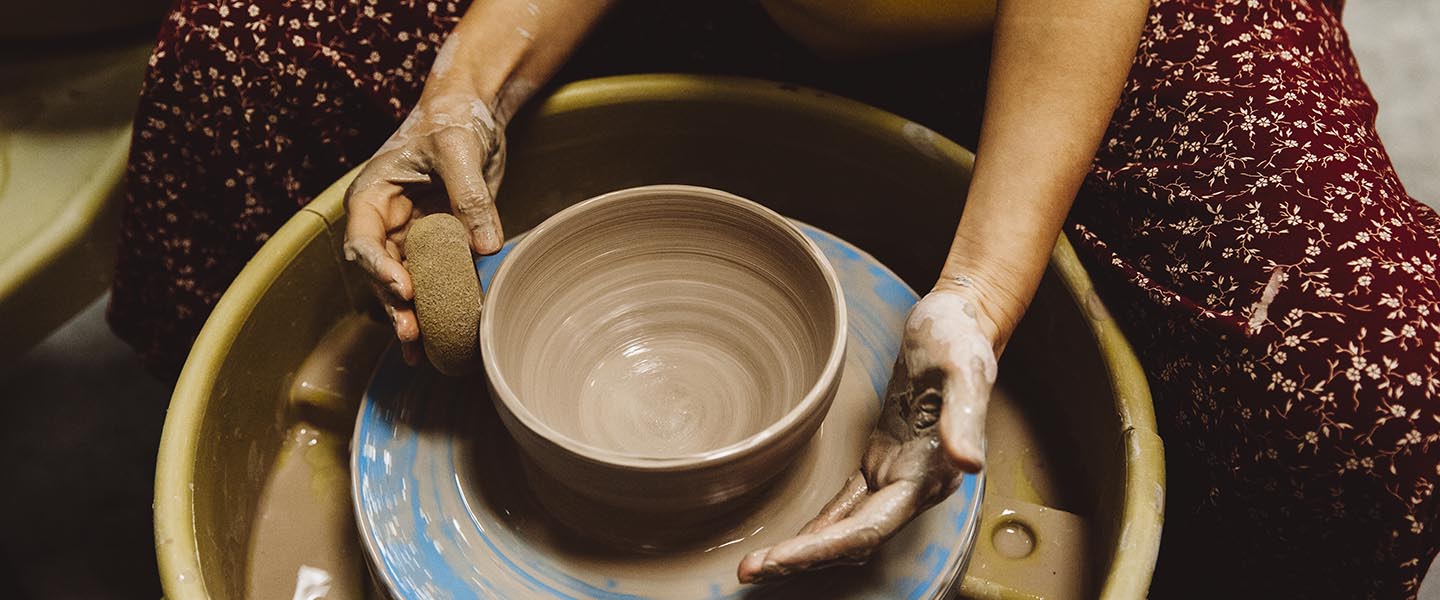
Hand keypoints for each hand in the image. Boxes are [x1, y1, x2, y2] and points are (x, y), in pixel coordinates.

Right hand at [343, 73, 506, 365]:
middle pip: (379, 273)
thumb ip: (470, 195)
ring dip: (411, 316)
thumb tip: (485, 247)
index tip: (404, 288)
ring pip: (403, 285)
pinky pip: (433, 282)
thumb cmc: (453, 121)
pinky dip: (437, 309)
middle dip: (394, 305)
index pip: (363, 241)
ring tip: (422, 350)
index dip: (379, 269)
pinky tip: (440, 340)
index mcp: (373, 197)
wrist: (471, 115)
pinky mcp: (437, 246)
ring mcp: (410, 237)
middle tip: (412, 333)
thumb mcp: (459, 149)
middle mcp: (385, 223)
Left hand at [737, 289, 998, 583]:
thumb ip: (963, 418)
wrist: (959, 321)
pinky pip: (847, 505)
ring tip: (760, 563)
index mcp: (929, 475)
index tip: (780, 559)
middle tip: (749, 570)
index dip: (823, 549)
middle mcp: (914, 487)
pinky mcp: (883, 460)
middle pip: (852, 540)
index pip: (870, 530)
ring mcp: (897, 476)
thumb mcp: (964, 370)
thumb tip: (967, 464)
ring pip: (847, 530)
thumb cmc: (959, 338)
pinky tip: (792, 539)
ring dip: (806, 550)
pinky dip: (819, 526)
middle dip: (802, 560)